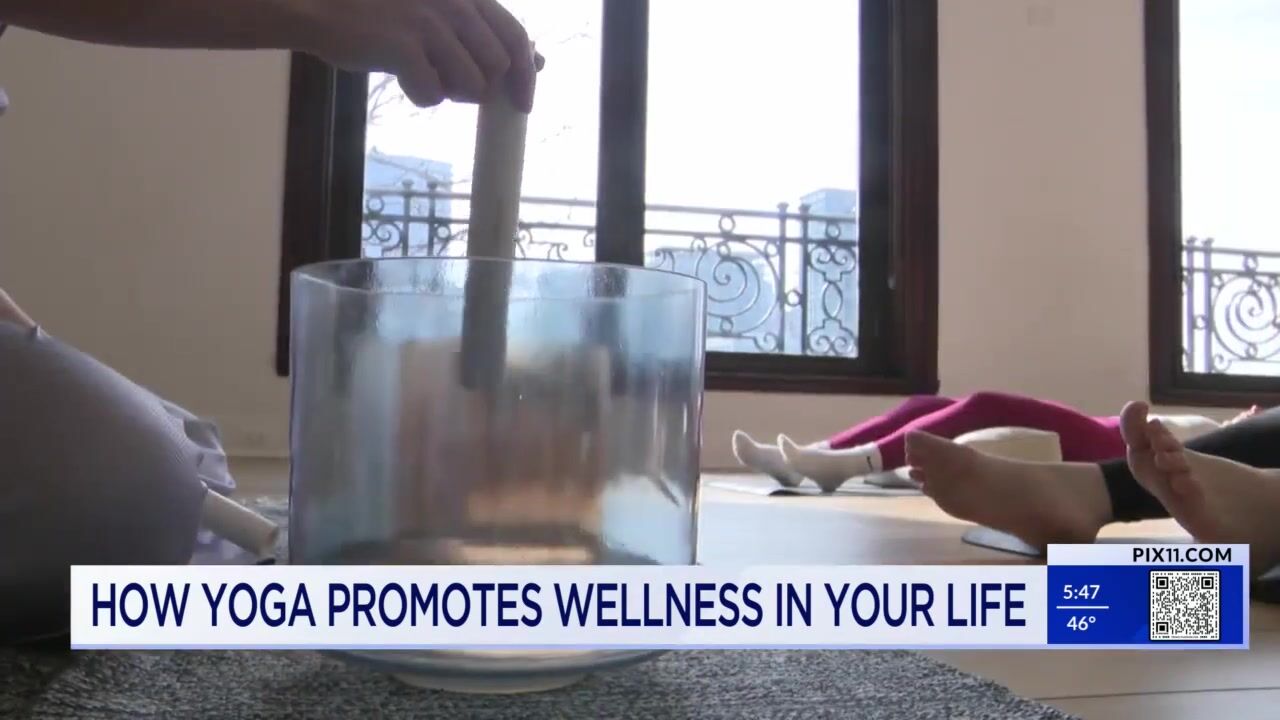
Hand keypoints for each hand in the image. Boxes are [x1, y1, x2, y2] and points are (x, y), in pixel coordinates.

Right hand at [295, 0, 541, 110]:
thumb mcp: (439, 13)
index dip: (526, 75)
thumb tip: (537, 62)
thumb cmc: (382, 14)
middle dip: (479, 86)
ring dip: (449, 91)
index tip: (524, 104)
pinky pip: (434, 95)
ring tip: (420, 73)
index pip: (516, 36)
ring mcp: (428, 23)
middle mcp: (453, 2)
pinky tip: (401, 78)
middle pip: (497, 68)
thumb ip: (482, 33)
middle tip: (447, 80)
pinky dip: (420, 96)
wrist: (320, 8)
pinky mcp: (404, 46)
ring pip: (471, 86)